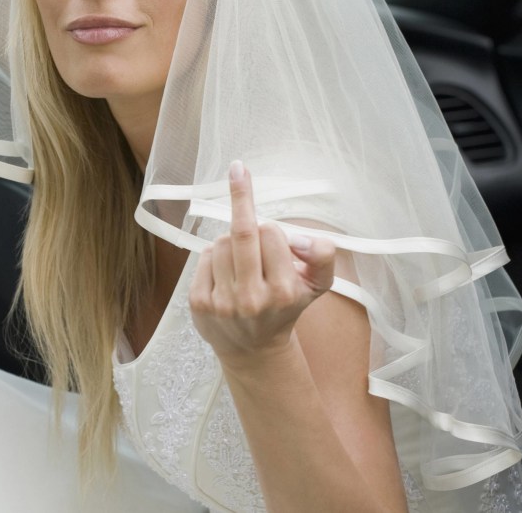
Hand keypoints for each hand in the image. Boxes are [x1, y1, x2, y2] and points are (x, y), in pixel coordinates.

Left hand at [188, 161, 335, 367]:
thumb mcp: (317, 285)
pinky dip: (214, 257)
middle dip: (243, 205)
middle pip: (242, 232)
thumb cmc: (285, 307)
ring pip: (220, 242)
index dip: (271, 227)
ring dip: (231, 242)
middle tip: (239, 172)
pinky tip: (225, 274)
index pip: (271, 232)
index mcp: (284, 291)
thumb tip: (300, 238)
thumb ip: (323, 255)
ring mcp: (223, 303)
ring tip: (242, 261)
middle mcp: (252, 299)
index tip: (259, 203)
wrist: (253, 349)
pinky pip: (204, 257)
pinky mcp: (199, 303)